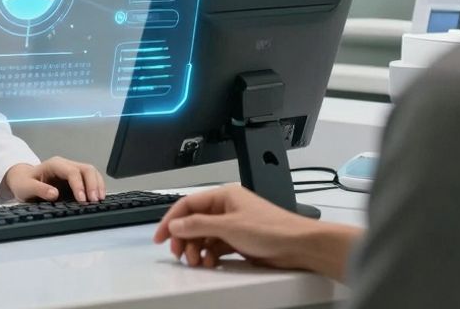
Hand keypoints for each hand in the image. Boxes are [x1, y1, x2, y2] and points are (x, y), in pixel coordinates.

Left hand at [3, 156, 105, 202]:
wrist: (22, 181)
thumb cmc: (23, 183)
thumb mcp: (25, 187)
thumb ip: (39, 190)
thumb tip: (54, 194)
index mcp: (54, 165)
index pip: (72, 172)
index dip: (79, 185)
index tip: (82, 200)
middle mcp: (66, 165)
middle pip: (86, 169)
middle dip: (93, 184)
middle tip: (94, 201)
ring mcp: (73, 171)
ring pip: (91, 173)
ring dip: (98, 185)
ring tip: (99, 200)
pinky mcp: (76, 180)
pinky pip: (91, 180)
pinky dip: (97, 188)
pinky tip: (99, 198)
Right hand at [153, 184, 358, 279]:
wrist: (298, 245)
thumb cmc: (270, 229)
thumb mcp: (228, 226)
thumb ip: (198, 225)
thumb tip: (175, 225)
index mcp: (223, 196)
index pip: (188, 205)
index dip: (171, 220)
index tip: (161, 236)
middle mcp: (226, 208)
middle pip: (194, 222)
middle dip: (184, 238)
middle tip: (179, 254)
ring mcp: (233, 225)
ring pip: (204, 236)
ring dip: (196, 249)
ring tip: (196, 261)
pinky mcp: (239, 241)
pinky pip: (216, 247)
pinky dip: (209, 255)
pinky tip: (210, 263)